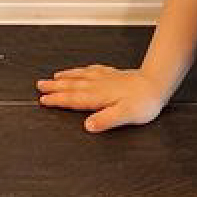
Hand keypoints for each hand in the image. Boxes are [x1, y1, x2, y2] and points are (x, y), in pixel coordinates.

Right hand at [36, 64, 167, 132]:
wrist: (156, 83)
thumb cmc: (143, 102)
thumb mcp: (125, 116)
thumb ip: (106, 120)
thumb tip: (88, 126)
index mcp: (98, 96)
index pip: (73, 99)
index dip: (57, 100)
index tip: (43, 100)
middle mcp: (98, 85)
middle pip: (72, 86)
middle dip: (54, 87)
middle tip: (40, 86)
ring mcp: (105, 78)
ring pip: (79, 76)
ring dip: (65, 77)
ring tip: (53, 78)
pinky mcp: (112, 74)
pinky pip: (91, 70)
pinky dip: (81, 70)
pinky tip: (80, 70)